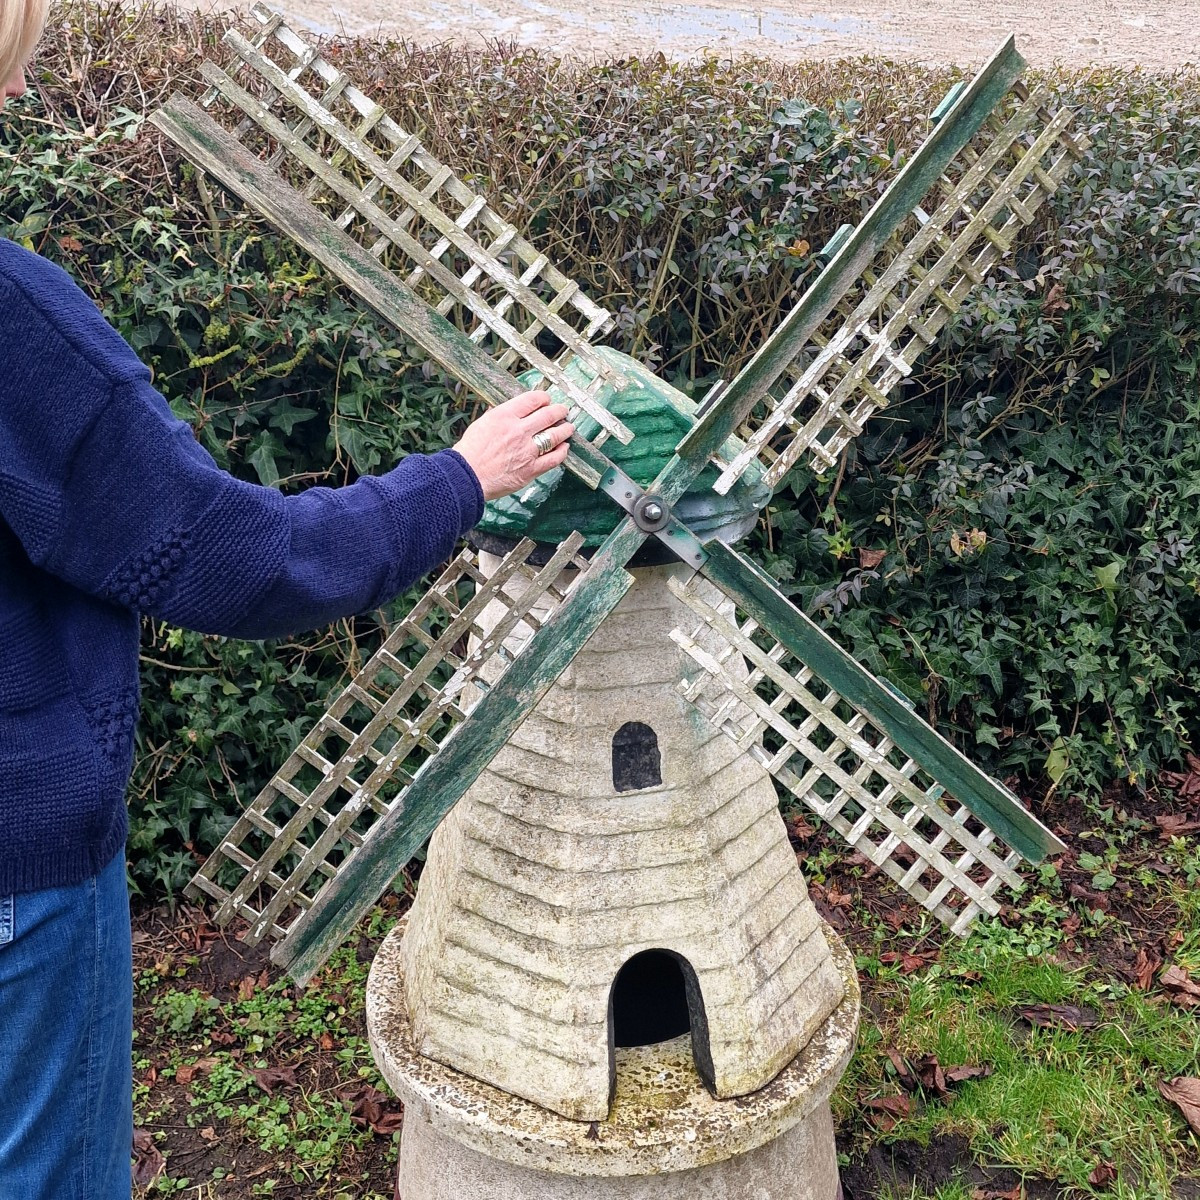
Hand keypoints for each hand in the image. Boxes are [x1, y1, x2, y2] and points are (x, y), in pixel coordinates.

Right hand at [453, 390, 573, 500]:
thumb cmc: (470, 452)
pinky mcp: (531, 469)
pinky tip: (564, 448)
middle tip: (563, 410)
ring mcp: (527, 450)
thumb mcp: (481, 424)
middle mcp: (518, 430)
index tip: (547, 400)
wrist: (465, 477)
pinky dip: (562, 452)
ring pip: (555, 436)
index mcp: (504, 416)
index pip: (533, 400)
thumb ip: (497, 416)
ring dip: (565, 430)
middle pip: (548, 415)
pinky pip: (554, 459)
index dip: (544, 398)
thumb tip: (506, 409)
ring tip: (569, 427)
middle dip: (559, 411)